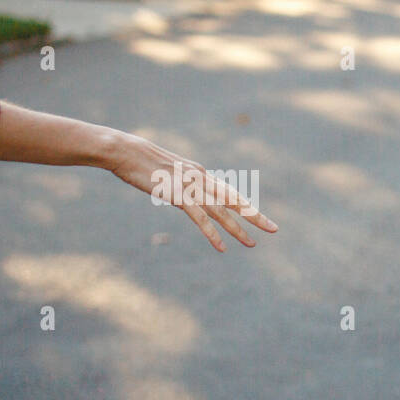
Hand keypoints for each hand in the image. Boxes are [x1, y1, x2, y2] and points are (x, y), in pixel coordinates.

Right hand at [108, 131, 277, 252]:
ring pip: (222, 212)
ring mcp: (191, 188)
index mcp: (200, 173)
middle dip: (255, 216)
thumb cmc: (141, 160)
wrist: (125, 151)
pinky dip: (212, 234)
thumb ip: (181, 179)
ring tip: (252, 244)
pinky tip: (222, 248)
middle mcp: (201, 179)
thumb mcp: (168, 169)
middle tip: (274, 229)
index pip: (228, 191)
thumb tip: (184, 189)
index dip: (244, 205)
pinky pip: (201, 219)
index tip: (258, 216)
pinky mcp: (179, 197)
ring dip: (238, 229)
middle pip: (234, 200)